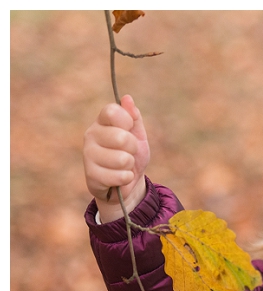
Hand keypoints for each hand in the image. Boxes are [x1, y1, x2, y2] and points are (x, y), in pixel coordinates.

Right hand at [84, 94, 149, 222]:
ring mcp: (88, 154)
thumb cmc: (131, 154)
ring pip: (122, 159)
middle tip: (129, 152)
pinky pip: (120, 176)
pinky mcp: (90, 175)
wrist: (127, 182)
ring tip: (124, 165)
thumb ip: (134, 117)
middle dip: (133, 148)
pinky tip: (120, 178)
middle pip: (121, 137)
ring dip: (130, 165)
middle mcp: (91, 134)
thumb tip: (127, 99)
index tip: (129, 129)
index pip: (112, 111)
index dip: (127, 121)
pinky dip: (126, 178)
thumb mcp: (138, 134)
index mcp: (102, 121)